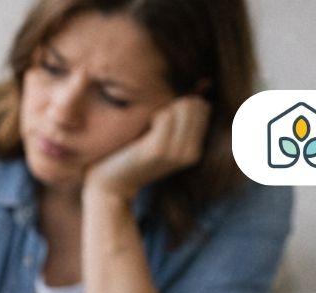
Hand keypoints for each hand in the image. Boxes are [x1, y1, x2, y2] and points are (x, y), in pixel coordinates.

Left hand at [84, 95, 210, 201]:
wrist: (112, 183)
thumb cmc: (133, 154)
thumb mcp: (162, 137)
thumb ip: (180, 118)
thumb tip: (201, 85)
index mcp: (195, 150)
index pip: (204, 108)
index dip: (184, 102)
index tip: (164, 115)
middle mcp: (190, 154)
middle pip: (196, 106)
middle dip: (176, 103)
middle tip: (154, 119)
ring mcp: (176, 153)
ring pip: (183, 108)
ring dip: (163, 108)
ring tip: (149, 124)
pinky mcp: (157, 151)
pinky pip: (165, 115)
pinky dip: (154, 114)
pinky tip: (143, 128)